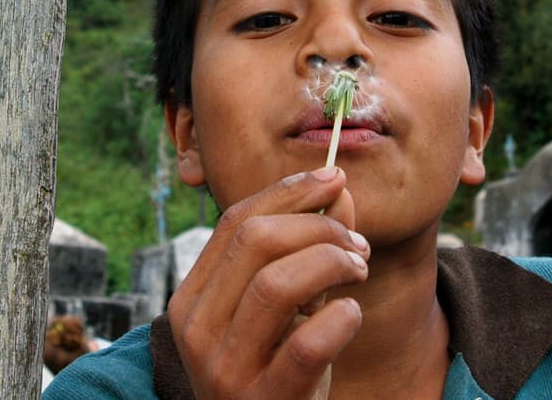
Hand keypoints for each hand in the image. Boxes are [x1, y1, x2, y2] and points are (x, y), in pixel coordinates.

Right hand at [167, 167, 370, 399]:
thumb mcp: (286, 309)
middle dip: (316, 226)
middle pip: (253, 243)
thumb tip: (338, 191)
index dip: (288, 192)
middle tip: (356, 241)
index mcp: (192, 300)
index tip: (332, 178)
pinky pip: (306, 345)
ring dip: (330, 262)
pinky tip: (351, 314)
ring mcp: (225, 371)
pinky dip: (340, 318)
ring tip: (359, 271)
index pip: (234, 223)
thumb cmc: (277, 374)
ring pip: (275, 284)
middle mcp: (196, 332)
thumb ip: (307, 250)